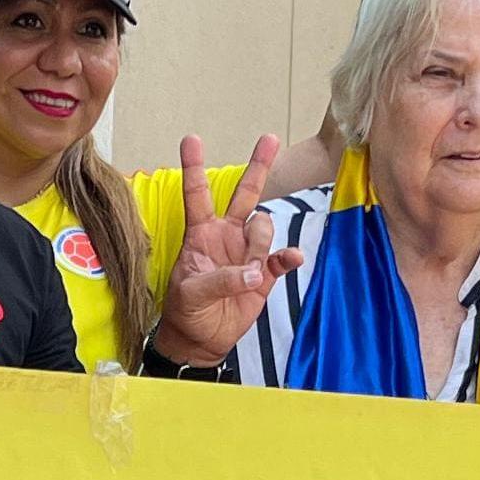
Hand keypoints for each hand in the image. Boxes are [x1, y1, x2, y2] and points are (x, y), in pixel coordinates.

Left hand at [153, 133, 306, 366]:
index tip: (191, 139)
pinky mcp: (264, 274)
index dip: (194, 167)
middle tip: (269, 139)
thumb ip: (220, 279)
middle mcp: (227, 236)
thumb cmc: (186, 311)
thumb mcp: (191, 294)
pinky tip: (293, 258)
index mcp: (201, 234)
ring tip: (247, 272)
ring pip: (263, 227)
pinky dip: (289, 257)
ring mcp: (247, 253)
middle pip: (245, 194)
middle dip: (258, 167)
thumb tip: (253, 272)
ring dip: (258, 244)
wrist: (201, 340)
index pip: (197, 195)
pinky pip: (282, 258)